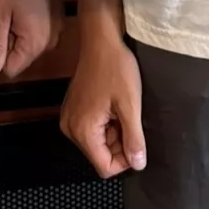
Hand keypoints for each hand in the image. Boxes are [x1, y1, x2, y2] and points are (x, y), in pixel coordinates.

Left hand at [0, 0, 58, 78]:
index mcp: (36, 43)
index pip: (12, 69)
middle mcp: (50, 41)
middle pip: (22, 57)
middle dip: (8, 43)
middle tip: (2, 18)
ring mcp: (57, 29)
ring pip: (29, 44)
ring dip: (18, 33)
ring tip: (12, 10)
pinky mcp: (57, 18)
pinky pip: (39, 32)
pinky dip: (28, 24)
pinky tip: (23, 5)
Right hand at [60, 38, 145, 178]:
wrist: (101, 40)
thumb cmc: (116, 69)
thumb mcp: (130, 106)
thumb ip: (134, 139)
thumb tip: (138, 165)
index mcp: (82, 131)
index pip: (104, 168)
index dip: (125, 160)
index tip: (136, 140)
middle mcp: (71, 128)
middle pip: (100, 155)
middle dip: (119, 144)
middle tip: (129, 119)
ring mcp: (70, 118)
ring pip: (97, 142)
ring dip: (114, 133)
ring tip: (122, 110)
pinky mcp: (73, 109)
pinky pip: (91, 129)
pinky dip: (106, 124)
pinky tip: (113, 106)